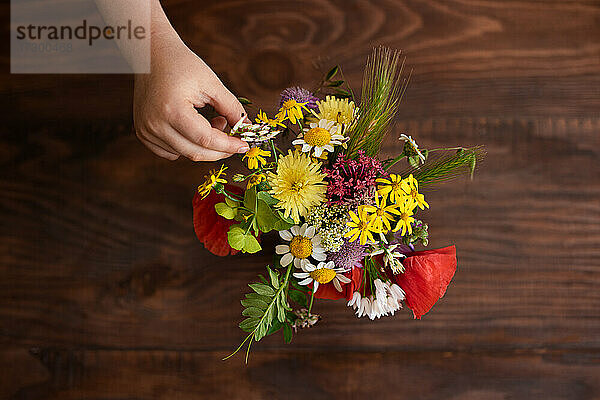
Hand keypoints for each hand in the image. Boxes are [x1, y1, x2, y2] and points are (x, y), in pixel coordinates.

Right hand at [133, 35, 248, 160]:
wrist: (151, 54)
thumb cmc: (181, 64)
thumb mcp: (211, 83)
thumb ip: (231, 108)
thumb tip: (246, 128)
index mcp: (172, 110)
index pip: (206, 139)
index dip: (228, 145)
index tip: (244, 145)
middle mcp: (154, 125)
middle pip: (195, 153)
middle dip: (220, 150)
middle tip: (234, 137)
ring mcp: (146, 131)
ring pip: (185, 154)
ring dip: (204, 145)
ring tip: (211, 120)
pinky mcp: (143, 133)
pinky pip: (171, 152)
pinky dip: (187, 146)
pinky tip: (194, 127)